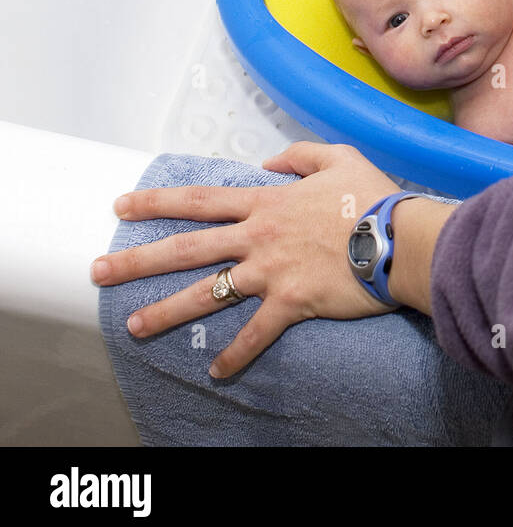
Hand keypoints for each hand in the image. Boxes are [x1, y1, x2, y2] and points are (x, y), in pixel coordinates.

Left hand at [91, 143, 403, 377]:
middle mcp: (259, 237)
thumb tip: (269, 162)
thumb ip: (300, 154)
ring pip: (207, 293)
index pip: (201, 201)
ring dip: (167, 311)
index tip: (121, 206)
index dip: (157, 201)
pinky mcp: (291, 303)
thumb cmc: (375, 198)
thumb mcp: (340, 157)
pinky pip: (256, 333)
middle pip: (186, 248)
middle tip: (98, 271)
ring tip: (133, 326)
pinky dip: (236, 354)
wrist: (400, 238)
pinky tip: (217, 372)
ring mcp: (271, 271)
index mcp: (267, 202)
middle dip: (137, 259)